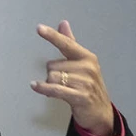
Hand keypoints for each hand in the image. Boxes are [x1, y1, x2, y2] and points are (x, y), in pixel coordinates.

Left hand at [30, 20, 114, 135]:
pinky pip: (54, 89)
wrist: (100, 112)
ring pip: (51, 77)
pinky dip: (43, 88)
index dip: (52, 36)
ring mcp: (85, 83)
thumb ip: (70, 43)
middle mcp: (87, 68)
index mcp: (87, 57)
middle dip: (52, 74)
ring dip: (50, 85)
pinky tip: (35, 86)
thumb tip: (63, 23)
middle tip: (64, 83)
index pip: (66, 44)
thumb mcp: (81, 63)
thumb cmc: (87, 85)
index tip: (39, 28)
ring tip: (63, 90)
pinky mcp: (80, 96)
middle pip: (52, 65)